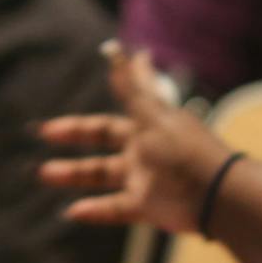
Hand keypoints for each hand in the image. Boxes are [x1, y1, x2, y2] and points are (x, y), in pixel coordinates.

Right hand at [35, 43, 231, 234]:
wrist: (217, 194)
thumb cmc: (186, 150)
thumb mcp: (154, 116)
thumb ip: (135, 89)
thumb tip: (126, 51)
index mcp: (147, 126)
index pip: (109, 118)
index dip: (80, 122)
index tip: (52, 125)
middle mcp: (143, 150)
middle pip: (101, 143)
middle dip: (73, 140)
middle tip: (43, 137)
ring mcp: (144, 179)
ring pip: (102, 175)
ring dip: (73, 175)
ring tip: (44, 173)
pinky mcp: (147, 206)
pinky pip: (116, 208)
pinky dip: (95, 210)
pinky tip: (72, 211)